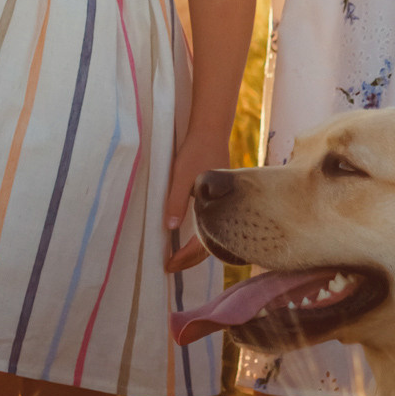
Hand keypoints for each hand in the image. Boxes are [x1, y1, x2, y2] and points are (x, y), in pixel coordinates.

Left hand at [163, 129, 230, 270]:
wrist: (211, 129)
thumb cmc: (196, 150)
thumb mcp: (181, 176)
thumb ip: (176, 201)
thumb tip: (170, 228)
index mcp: (215, 205)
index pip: (202, 243)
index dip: (185, 257)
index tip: (169, 265)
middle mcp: (224, 209)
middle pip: (212, 246)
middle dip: (192, 259)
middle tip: (172, 266)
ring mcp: (225, 204)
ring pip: (216, 236)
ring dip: (198, 249)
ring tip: (180, 258)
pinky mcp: (222, 199)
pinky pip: (216, 225)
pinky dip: (204, 236)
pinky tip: (192, 236)